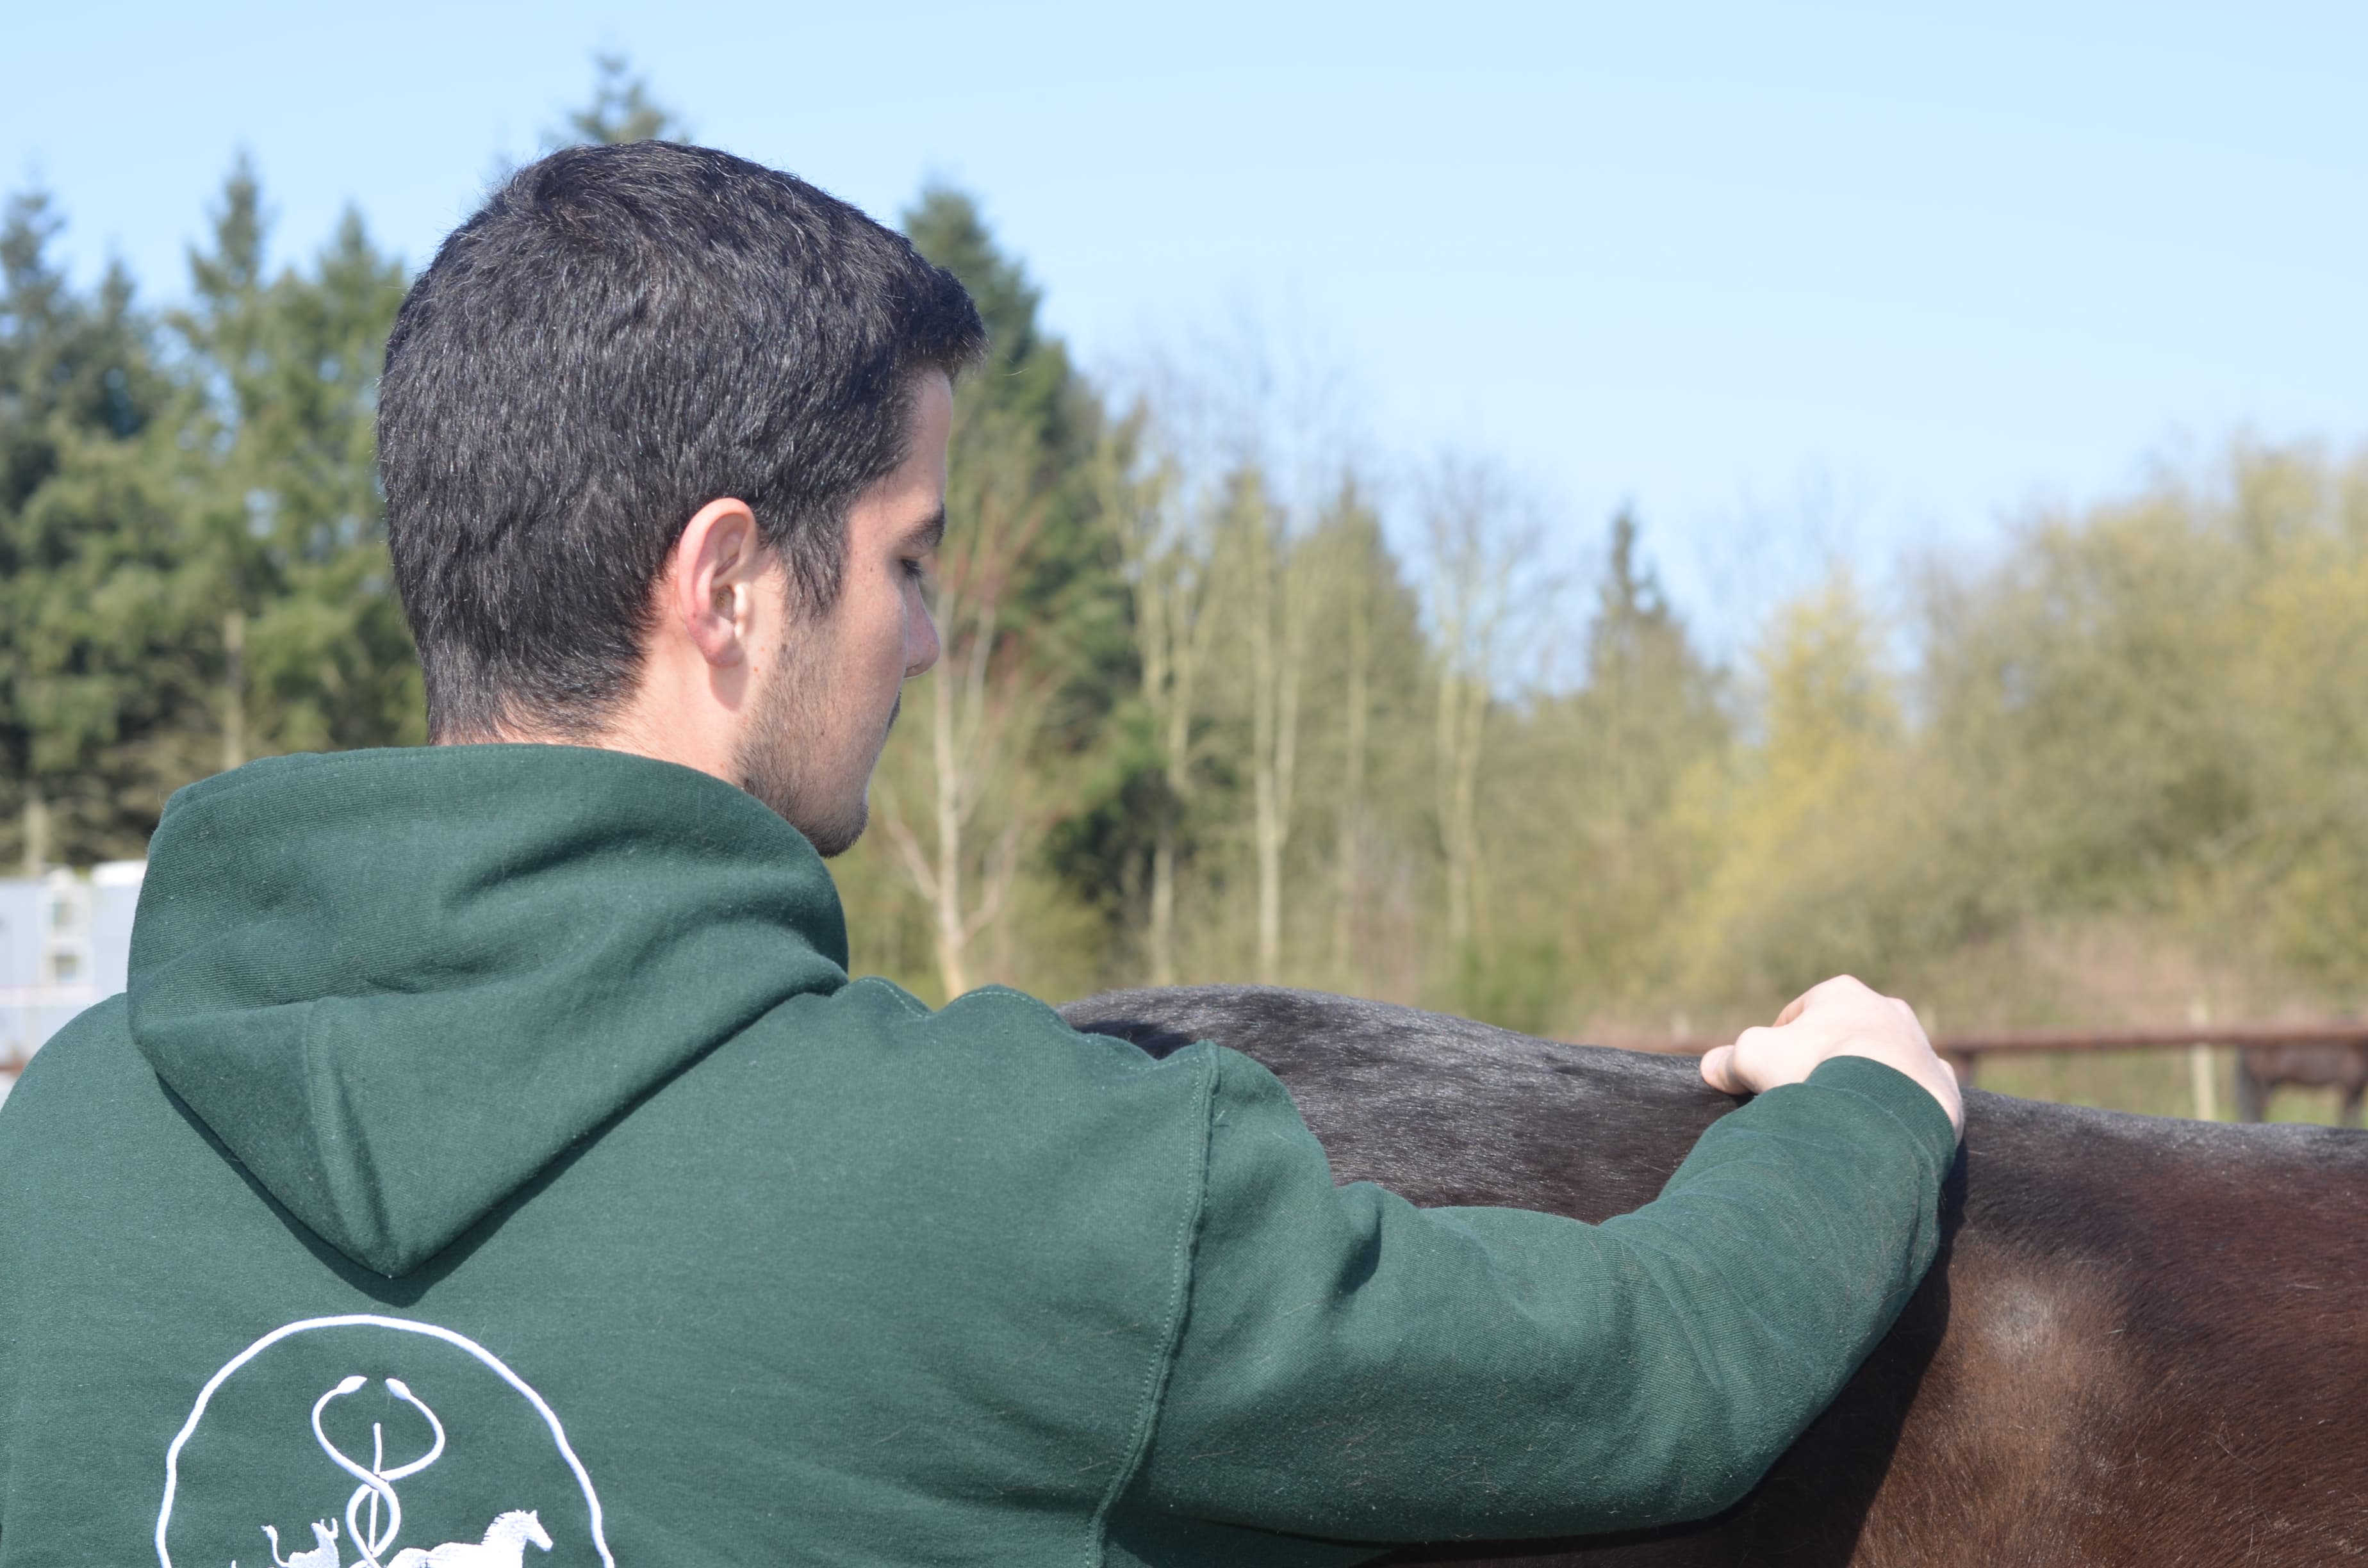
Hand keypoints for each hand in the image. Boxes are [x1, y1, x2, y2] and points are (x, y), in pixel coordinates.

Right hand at [1699, 975, 1963, 1139]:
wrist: (1887, 1108)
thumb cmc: (1816, 1071)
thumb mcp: (1753, 1057)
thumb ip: (1730, 1058)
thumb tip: (1712, 1067)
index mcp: (1841, 992)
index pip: (1797, 1014)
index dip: (1776, 1044)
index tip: (1768, 1073)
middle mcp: (1886, 1009)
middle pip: (1842, 1035)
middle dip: (1823, 1060)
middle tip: (1803, 1096)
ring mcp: (1919, 1045)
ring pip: (1881, 1063)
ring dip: (1861, 1082)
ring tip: (1840, 1117)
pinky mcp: (1942, 1083)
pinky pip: (1912, 1094)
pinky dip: (1895, 1108)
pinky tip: (1879, 1128)